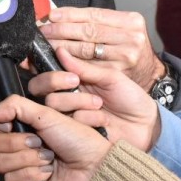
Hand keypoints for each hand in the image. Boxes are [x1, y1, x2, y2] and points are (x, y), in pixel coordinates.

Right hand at [0, 93, 111, 180]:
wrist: (93, 168)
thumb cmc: (78, 140)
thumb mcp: (47, 114)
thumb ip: (15, 106)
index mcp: (23, 126)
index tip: (12, 124)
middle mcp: (18, 146)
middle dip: (15, 143)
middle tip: (38, 141)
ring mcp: (20, 166)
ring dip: (26, 159)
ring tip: (48, 157)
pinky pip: (12, 180)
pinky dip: (32, 175)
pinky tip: (48, 172)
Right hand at [26, 49, 159, 150]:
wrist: (145, 126)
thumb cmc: (130, 98)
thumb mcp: (110, 77)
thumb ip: (84, 67)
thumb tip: (59, 50)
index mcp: (73, 77)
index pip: (45, 68)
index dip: (36, 64)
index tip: (36, 61)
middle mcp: (66, 94)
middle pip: (37, 86)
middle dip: (53, 80)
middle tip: (75, 80)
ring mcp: (68, 113)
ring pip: (52, 102)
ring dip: (76, 100)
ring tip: (99, 103)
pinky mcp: (74, 130)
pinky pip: (69, 119)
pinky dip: (88, 117)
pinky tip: (103, 120)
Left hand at [39, 6, 165, 87]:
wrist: (150, 74)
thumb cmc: (129, 48)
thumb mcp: (121, 28)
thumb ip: (96, 21)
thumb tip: (60, 14)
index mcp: (131, 21)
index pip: (94, 14)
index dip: (70, 15)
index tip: (52, 15)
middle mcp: (130, 37)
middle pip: (88, 31)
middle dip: (62, 30)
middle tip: (44, 30)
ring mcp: (125, 57)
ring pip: (86, 50)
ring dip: (62, 46)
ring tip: (46, 43)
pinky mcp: (117, 74)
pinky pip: (88, 67)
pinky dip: (70, 62)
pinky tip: (58, 59)